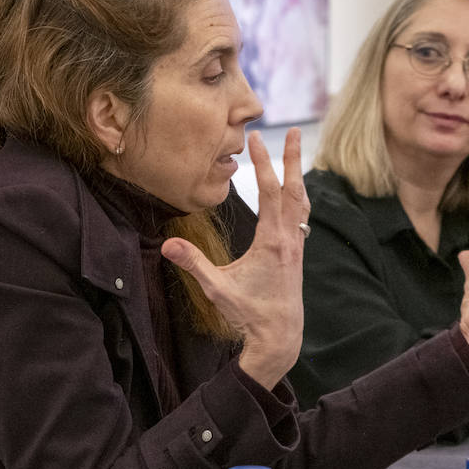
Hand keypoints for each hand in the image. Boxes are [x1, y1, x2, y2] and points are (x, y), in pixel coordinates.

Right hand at [161, 129, 309, 389]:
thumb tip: (167, 244)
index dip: (262, 162)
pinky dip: (298, 197)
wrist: (280, 337)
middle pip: (294, 188)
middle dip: (292, 158)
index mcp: (273, 241)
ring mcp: (297, 246)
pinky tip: (295, 194)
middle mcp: (290, 239)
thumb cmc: (249, 314)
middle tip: (292, 131)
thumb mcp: (217, 289)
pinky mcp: (297, 254)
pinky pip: (301, 216)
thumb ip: (194, 264)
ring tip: (296, 152)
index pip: (269, 191)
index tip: (255, 138)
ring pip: (301, 201)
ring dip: (298, 175)